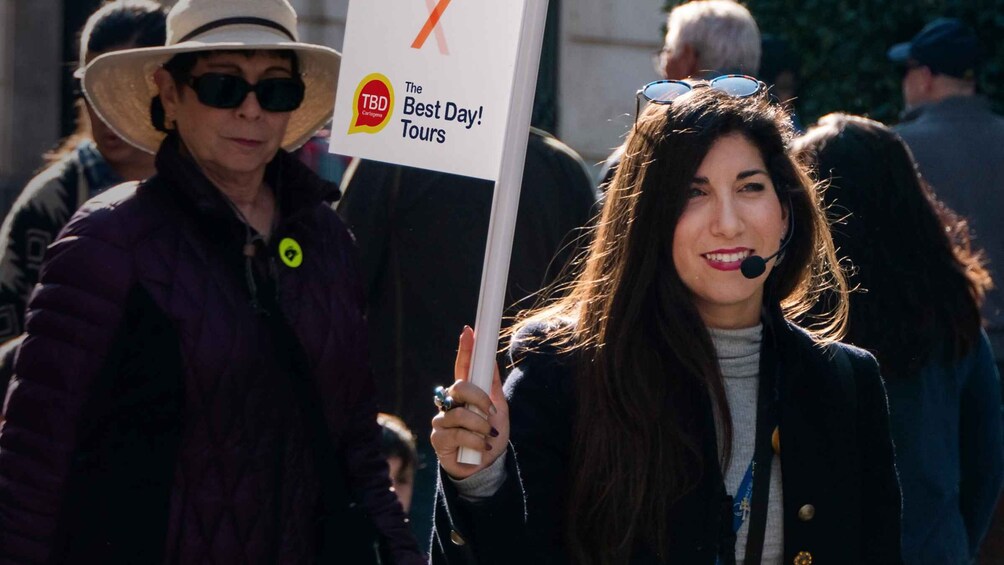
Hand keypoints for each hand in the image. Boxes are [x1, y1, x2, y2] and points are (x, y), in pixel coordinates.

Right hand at [430, 325, 509, 478]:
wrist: (487, 467)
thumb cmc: (491, 436)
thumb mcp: (499, 410)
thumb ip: (493, 387)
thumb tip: (491, 360)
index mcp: (466, 394)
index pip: (463, 367)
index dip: (465, 349)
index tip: (469, 331)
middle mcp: (450, 403)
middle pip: (459, 386)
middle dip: (479, 398)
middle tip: (491, 411)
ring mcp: (442, 420)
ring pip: (460, 413)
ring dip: (480, 426)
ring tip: (488, 436)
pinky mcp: (438, 438)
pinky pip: (458, 434)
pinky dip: (476, 441)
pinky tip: (481, 447)